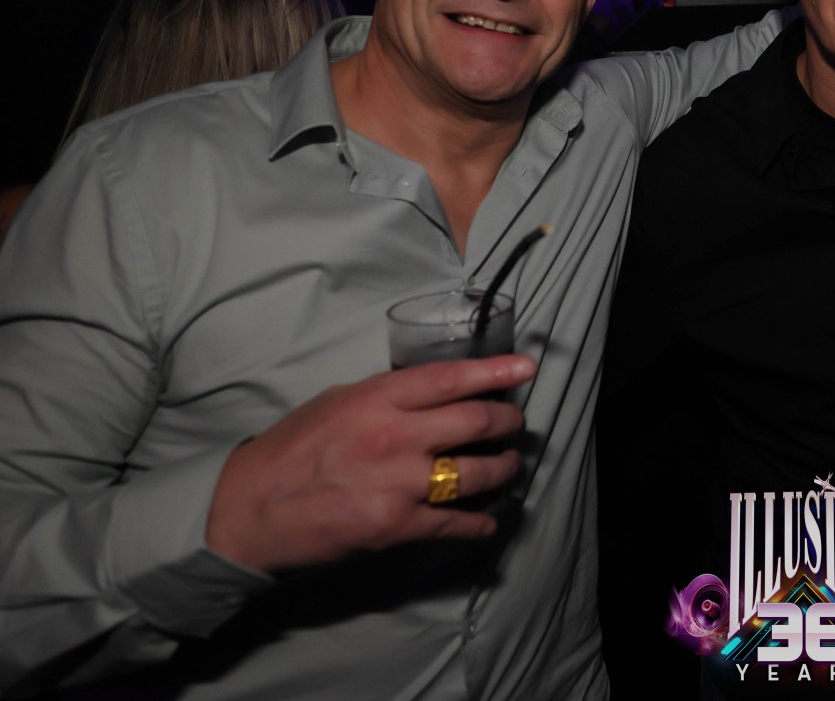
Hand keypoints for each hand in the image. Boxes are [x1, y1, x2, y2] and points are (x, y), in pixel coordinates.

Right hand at [206, 354, 536, 573]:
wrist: (249, 512)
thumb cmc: (290, 451)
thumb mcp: (337, 403)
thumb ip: (387, 397)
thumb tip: (434, 393)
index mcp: (377, 399)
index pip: (451, 378)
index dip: (496, 372)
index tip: (527, 367)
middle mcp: (395, 437)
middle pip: (477, 423)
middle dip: (508, 422)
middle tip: (515, 422)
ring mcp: (400, 484)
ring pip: (478, 473)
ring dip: (504, 468)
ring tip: (508, 465)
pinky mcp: (398, 526)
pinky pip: (457, 523)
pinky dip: (480, 522)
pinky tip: (489, 519)